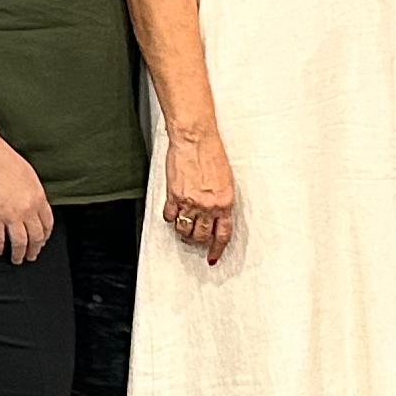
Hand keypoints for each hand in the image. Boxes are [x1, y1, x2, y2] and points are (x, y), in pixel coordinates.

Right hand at [0, 141, 56, 264]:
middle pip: (35, 237)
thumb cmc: (5, 160)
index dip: (45, 236)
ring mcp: (10, 216)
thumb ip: (34, 193)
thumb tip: (35, 205)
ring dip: (19, 254)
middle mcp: (27, 210)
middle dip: (35, 249)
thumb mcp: (29, 175)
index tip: (42, 241)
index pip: (47, 224)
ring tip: (17, 260)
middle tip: (32, 256)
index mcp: (38, 198)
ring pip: (19, 243)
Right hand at [158, 122, 235, 266]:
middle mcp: (208, 206)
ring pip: (185, 230)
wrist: (195, 139)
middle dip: (199, 242)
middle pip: (202, 236)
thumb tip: (217, 215)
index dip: (217, 248)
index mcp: (224, 203)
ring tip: (184, 230)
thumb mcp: (225, 180)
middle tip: (196, 242)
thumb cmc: (211, 153)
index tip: (213, 256)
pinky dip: (171, 219)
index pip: (223, 235)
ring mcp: (189, 202)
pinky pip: (170, 217)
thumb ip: (221, 200)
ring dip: (184, 233)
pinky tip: (173, 215)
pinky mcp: (174, 196)